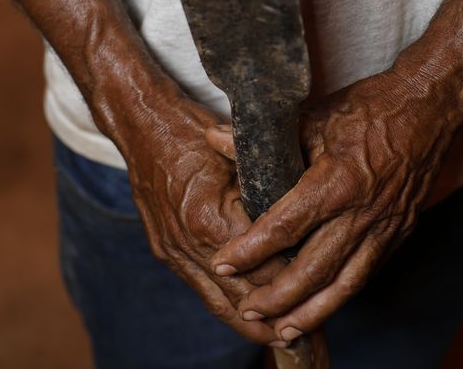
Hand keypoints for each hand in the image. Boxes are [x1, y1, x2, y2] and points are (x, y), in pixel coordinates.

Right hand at [116, 93, 287, 344]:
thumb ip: (269, 190)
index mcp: (210, 219)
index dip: (294, 282)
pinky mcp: (166, 253)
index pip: (264, 267)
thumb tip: (305, 220)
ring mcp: (174, 252)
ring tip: (283, 338)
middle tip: (308, 334)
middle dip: (276, 318)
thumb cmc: (193, 131)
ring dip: (251, 324)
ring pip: (219, 304)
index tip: (321, 291)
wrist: (141, 125)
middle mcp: (189, 244)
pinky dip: (228, 306)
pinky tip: (250, 317)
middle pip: (242, 298)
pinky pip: (201, 291)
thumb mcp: (241, 153)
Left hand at [210, 71, 455, 343]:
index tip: (225, 264)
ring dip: (312, 311)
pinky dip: (342, 294)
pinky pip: (367, 272)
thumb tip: (215, 138)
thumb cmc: (369, 107)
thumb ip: (262, 140)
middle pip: (314, 269)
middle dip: (278, 297)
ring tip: (284, 330)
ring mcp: (385, 226)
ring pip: (345, 283)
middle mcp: (362, 212)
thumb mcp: (312, 116)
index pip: (285, 227)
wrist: (429, 107)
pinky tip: (322, 305)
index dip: (251, 251)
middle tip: (249, 309)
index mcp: (337, 181)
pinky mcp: (399, 231)